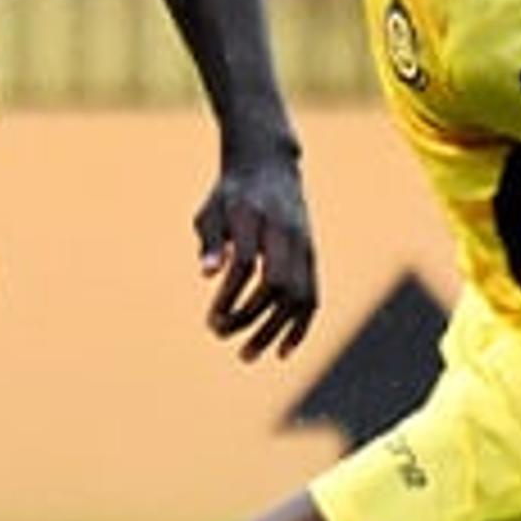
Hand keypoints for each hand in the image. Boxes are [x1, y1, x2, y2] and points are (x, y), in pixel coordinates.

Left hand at [194, 150, 319, 362]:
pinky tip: (282, 352)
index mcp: (255, 218)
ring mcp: (303, 246)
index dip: (230, 295)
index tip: (211, 318)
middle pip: (276, 284)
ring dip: (272, 330)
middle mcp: (285, 232)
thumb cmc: (231, 193)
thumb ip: (210, 241)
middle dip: (249, 316)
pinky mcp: (311, 257)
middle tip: (219, 334)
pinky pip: (312, 298)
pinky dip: (300, 327)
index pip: (246, 263)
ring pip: (297, 296)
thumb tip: (207, 274)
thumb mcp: (211, 210)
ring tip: (246, 355)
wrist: (270, 166)